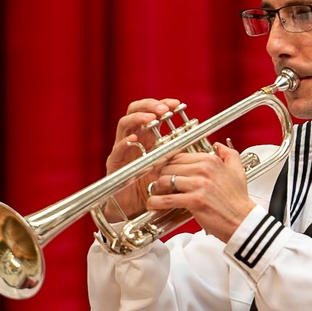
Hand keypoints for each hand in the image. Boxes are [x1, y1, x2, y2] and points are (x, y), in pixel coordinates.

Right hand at [102, 97, 182, 219]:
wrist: (135, 207)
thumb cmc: (151, 185)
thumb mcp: (168, 164)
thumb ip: (177, 151)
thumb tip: (197, 138)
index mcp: (145, 136)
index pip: (150, 111)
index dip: (162, 104)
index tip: (176, 104)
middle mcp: (132, 139)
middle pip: (134, 110)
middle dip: (149, 106)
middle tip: (163, 109)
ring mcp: (121, 149)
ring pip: (124, 124)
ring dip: (138, 119)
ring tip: (151, 119)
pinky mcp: (114, 163)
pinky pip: (117, 150)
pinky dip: (125, 143)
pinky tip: (134, 141)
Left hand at [145, 143, 256, 241]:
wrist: (243, 221)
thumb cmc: (238, 199)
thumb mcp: (238, 170)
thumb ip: (228, 154)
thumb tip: (218, 145)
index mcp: (211, 160)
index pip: (179, 156)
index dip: (168, 164)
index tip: (163, 171)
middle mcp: (204, 170)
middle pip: (169, 167)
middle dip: (161, 176)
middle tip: (159, 184)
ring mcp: (199, 185)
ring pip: (165, 180)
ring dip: (157, 188)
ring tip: (157, 194)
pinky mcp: (194, 201)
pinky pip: (168, 199)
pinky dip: (157, 202)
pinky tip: (153, 204)